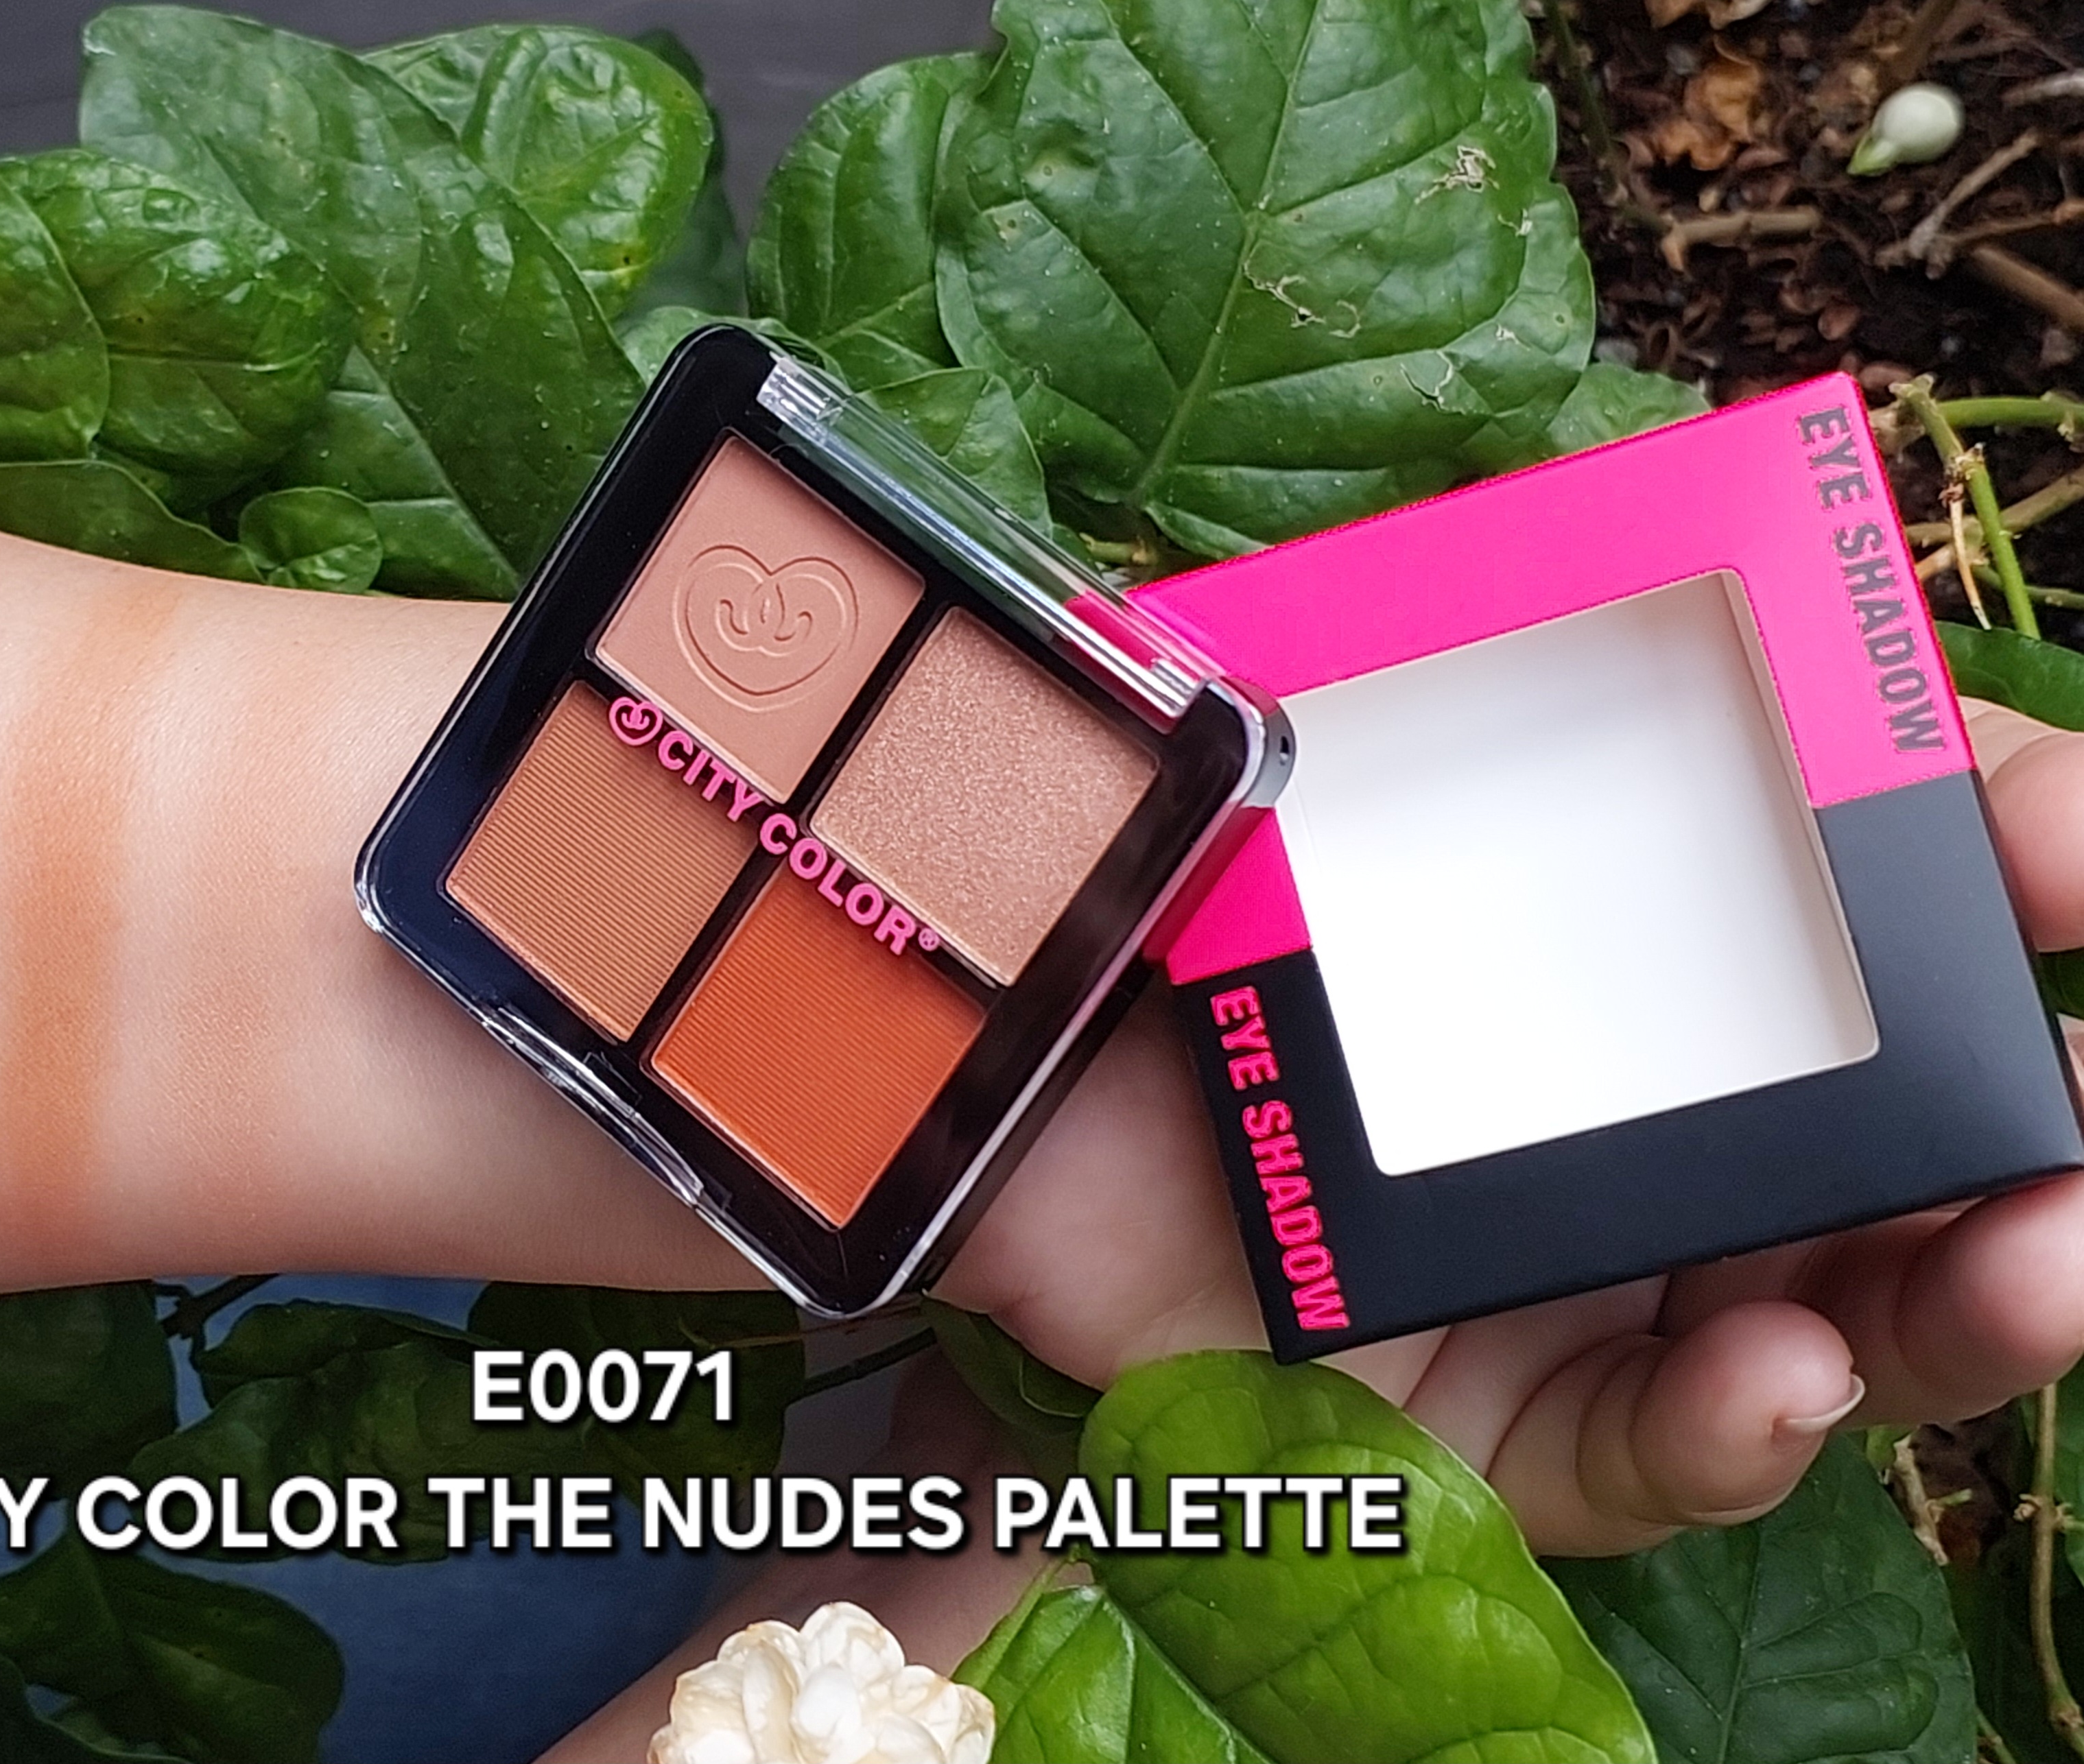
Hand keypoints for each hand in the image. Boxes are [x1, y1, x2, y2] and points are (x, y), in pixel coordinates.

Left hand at [939, 699, 2083, 1554]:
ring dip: (1957, 1306)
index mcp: (1630, 949)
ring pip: (1830, 1327)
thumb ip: (1436, 639)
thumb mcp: (1279, 733)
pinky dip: (1726, 1429)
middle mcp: (1633, 1122)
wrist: (945, 1062)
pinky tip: (1776, 1373)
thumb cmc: (1133, 896)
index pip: (1860, 912)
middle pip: (1900, 1153)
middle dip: (2037, 1136)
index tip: (2064, 838)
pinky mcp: (1459, 1428)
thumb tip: (1642, 513)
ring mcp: (1561, 1288)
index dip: (1989, 863)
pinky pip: (1631, 1460)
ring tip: (2036, 1266)